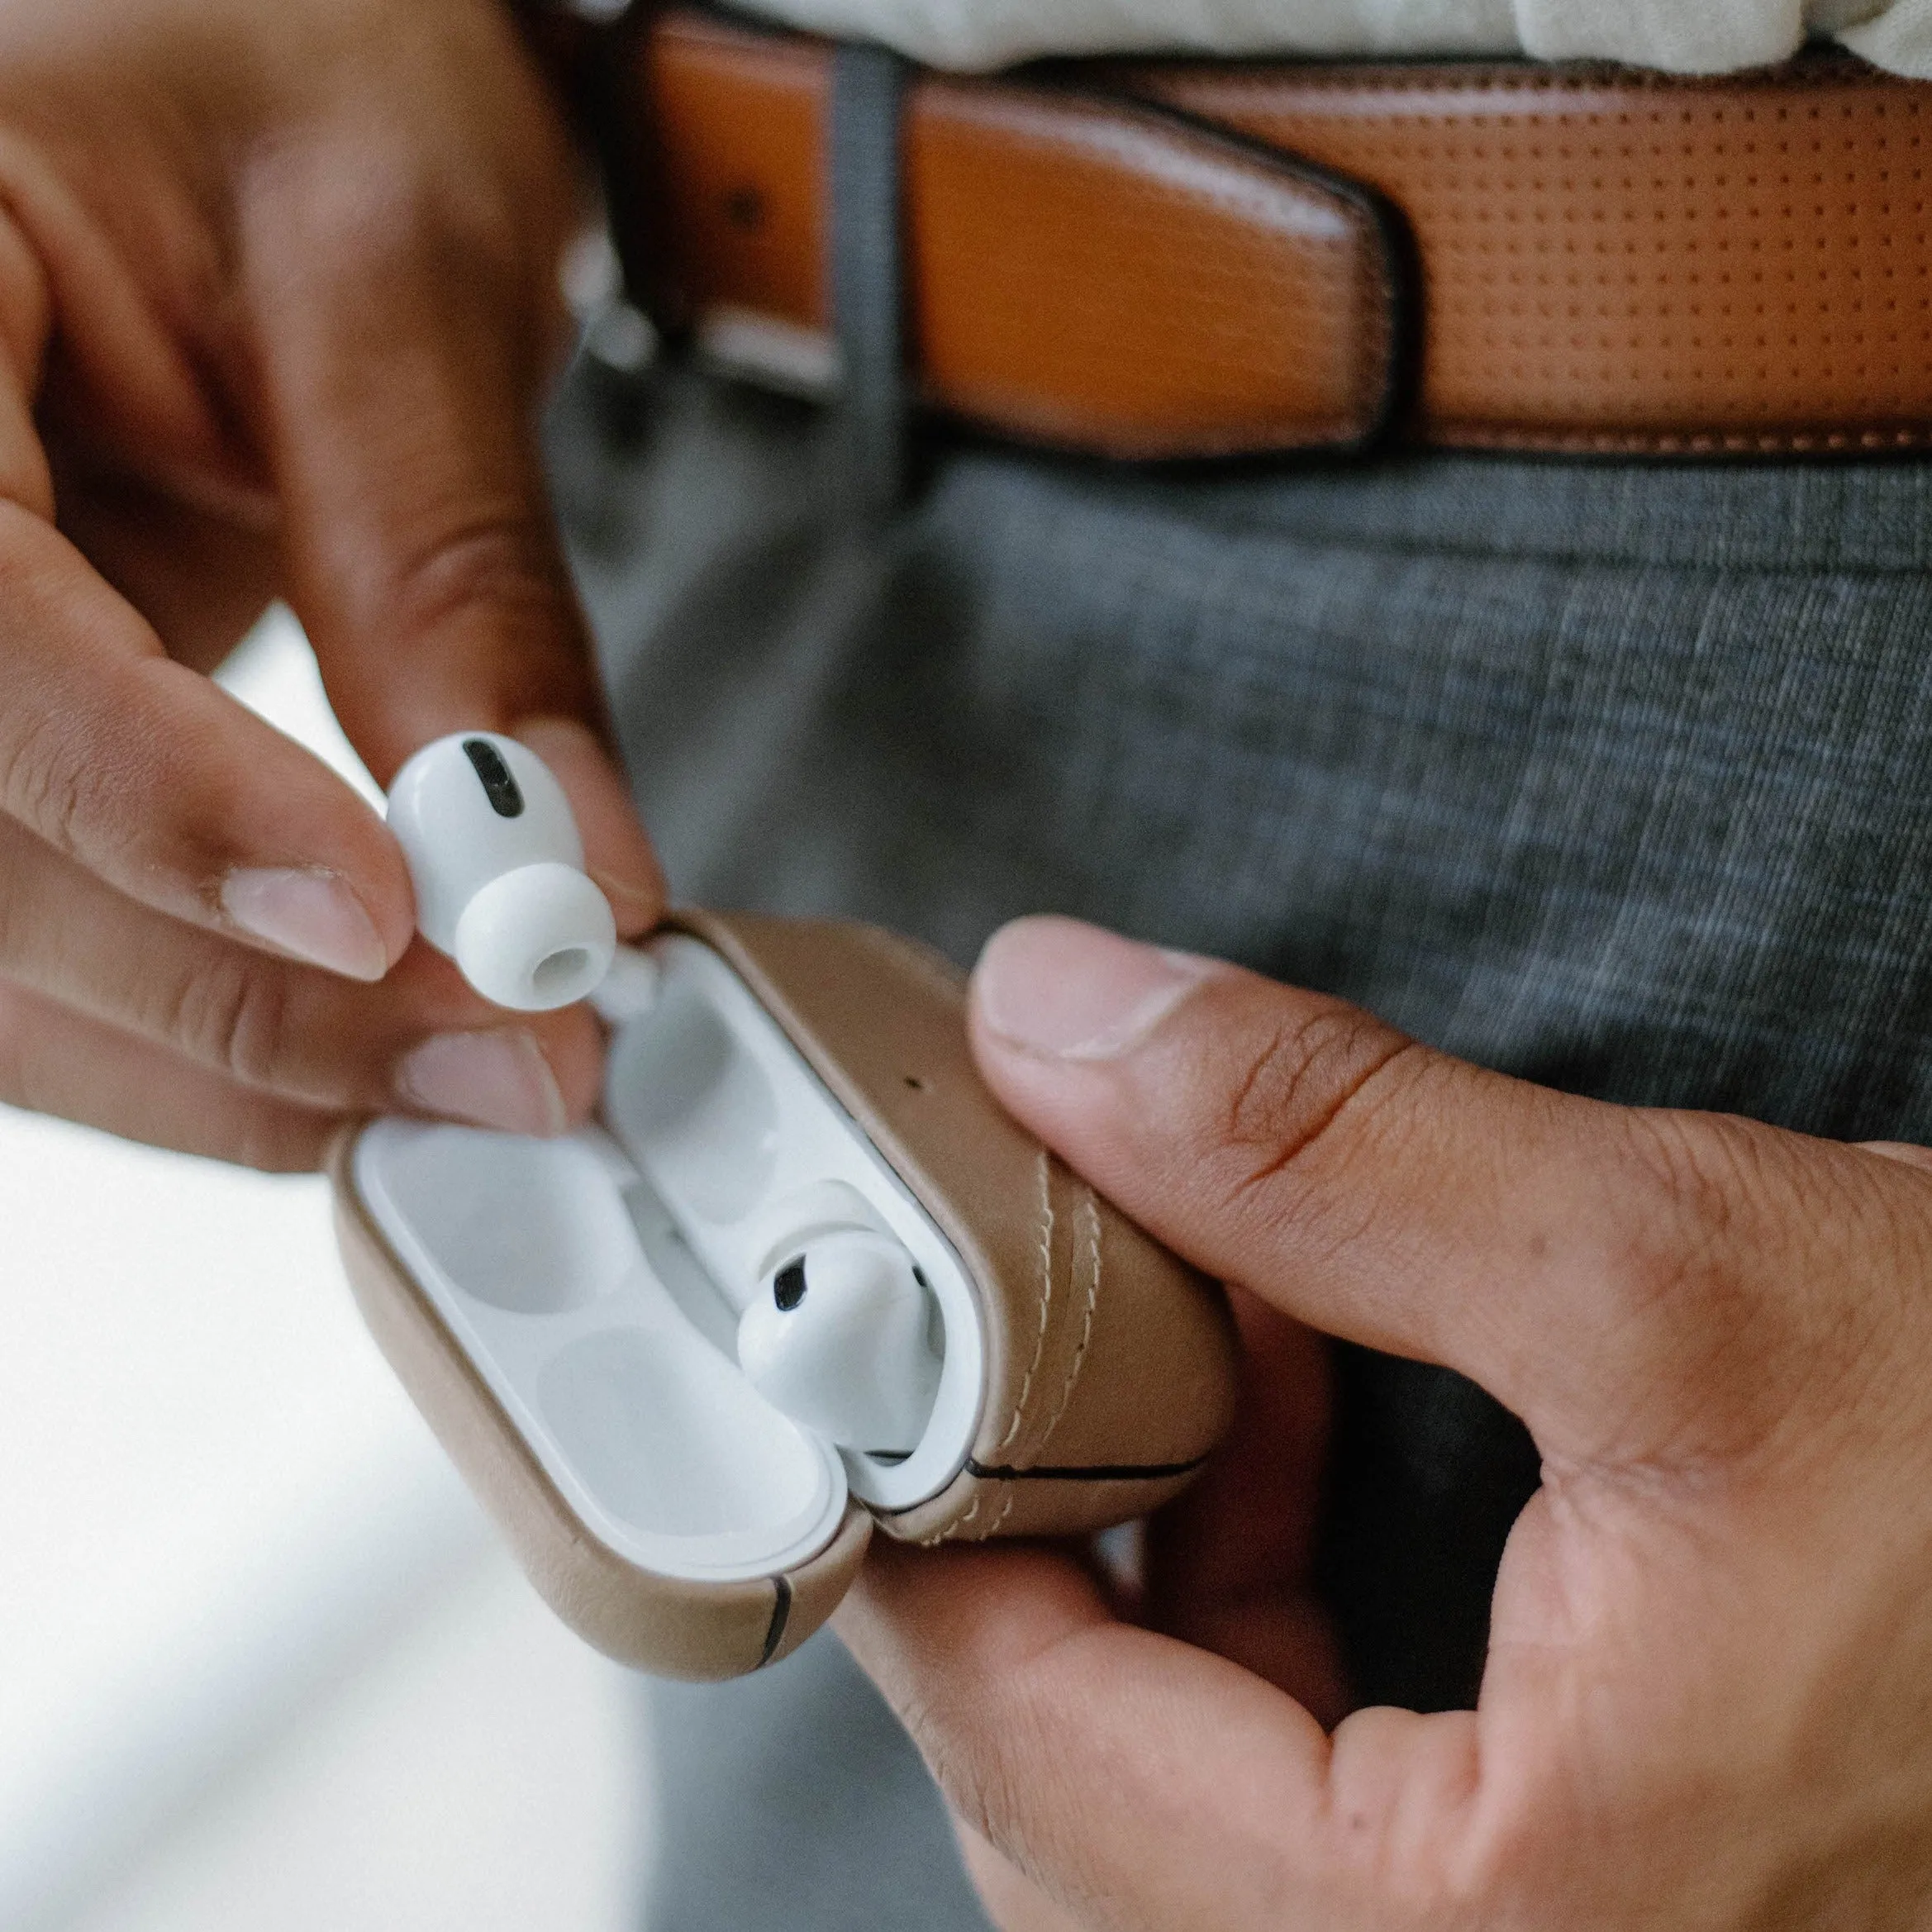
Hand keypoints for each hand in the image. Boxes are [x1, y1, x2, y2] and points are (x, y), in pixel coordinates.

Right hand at [0, 0, 659, 1167]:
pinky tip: (348, 1052)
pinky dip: (195, 1027)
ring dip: (223, 1056)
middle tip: (506, 1060)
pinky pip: (28, 934)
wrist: (253, 44)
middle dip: (237, 992)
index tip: (391, 920)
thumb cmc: (293, 48)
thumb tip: (564, 867)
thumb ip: (455, 574)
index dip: (157, 803)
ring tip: (463, 1080)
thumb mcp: (397, 264)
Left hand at [838, 915, 1931, 1929]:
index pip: (1028, 1743)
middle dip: (1032, 1541)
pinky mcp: (1577, 1931)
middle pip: (1071, 1809)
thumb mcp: (1685, 1279)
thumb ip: (1332, 1147)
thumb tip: (1057, 1019)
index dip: (922, 1515)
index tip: (894, 1344)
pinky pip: (1295, 1827)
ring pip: (1170, 1822)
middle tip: (1054, 1329)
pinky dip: (1246, 1629)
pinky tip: (1294, 1446)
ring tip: (1206, 1361)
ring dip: (1139, 1574)